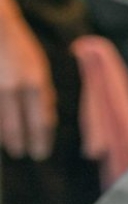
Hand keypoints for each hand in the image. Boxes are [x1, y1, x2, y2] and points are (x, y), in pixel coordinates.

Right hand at [0, 0, 55, 159]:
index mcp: (36, 83)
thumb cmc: (22, 49)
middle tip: (24, 154)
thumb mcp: (41, 68)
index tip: (40, 153)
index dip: (41, 139)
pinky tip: (0, 135)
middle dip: (22, 144)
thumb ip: (44, 93)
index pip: (41, 120)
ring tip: (11, 148)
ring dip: (6, 138)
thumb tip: (47, 118)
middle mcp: (15, 88)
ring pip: (1, 123)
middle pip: (19, 126)